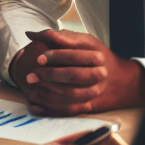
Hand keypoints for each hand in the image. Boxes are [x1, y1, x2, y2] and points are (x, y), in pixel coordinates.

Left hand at [9, 30, 144, 114]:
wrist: (114, 76)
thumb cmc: (87, 53)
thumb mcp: (78, 41)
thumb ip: (55, 36)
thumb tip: (30, 34)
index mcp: (96, 55)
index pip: (74, 55)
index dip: (55, 56)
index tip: (38, 58)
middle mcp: (99, 74)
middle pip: (74, 75)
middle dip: (50, 75)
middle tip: (31, 75)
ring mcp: (96, 91)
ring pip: (73, 95)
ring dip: (50, 94)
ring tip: (31, 90)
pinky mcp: (90, 105)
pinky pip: (72, 110)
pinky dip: (52, 110)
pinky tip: (35, 106)